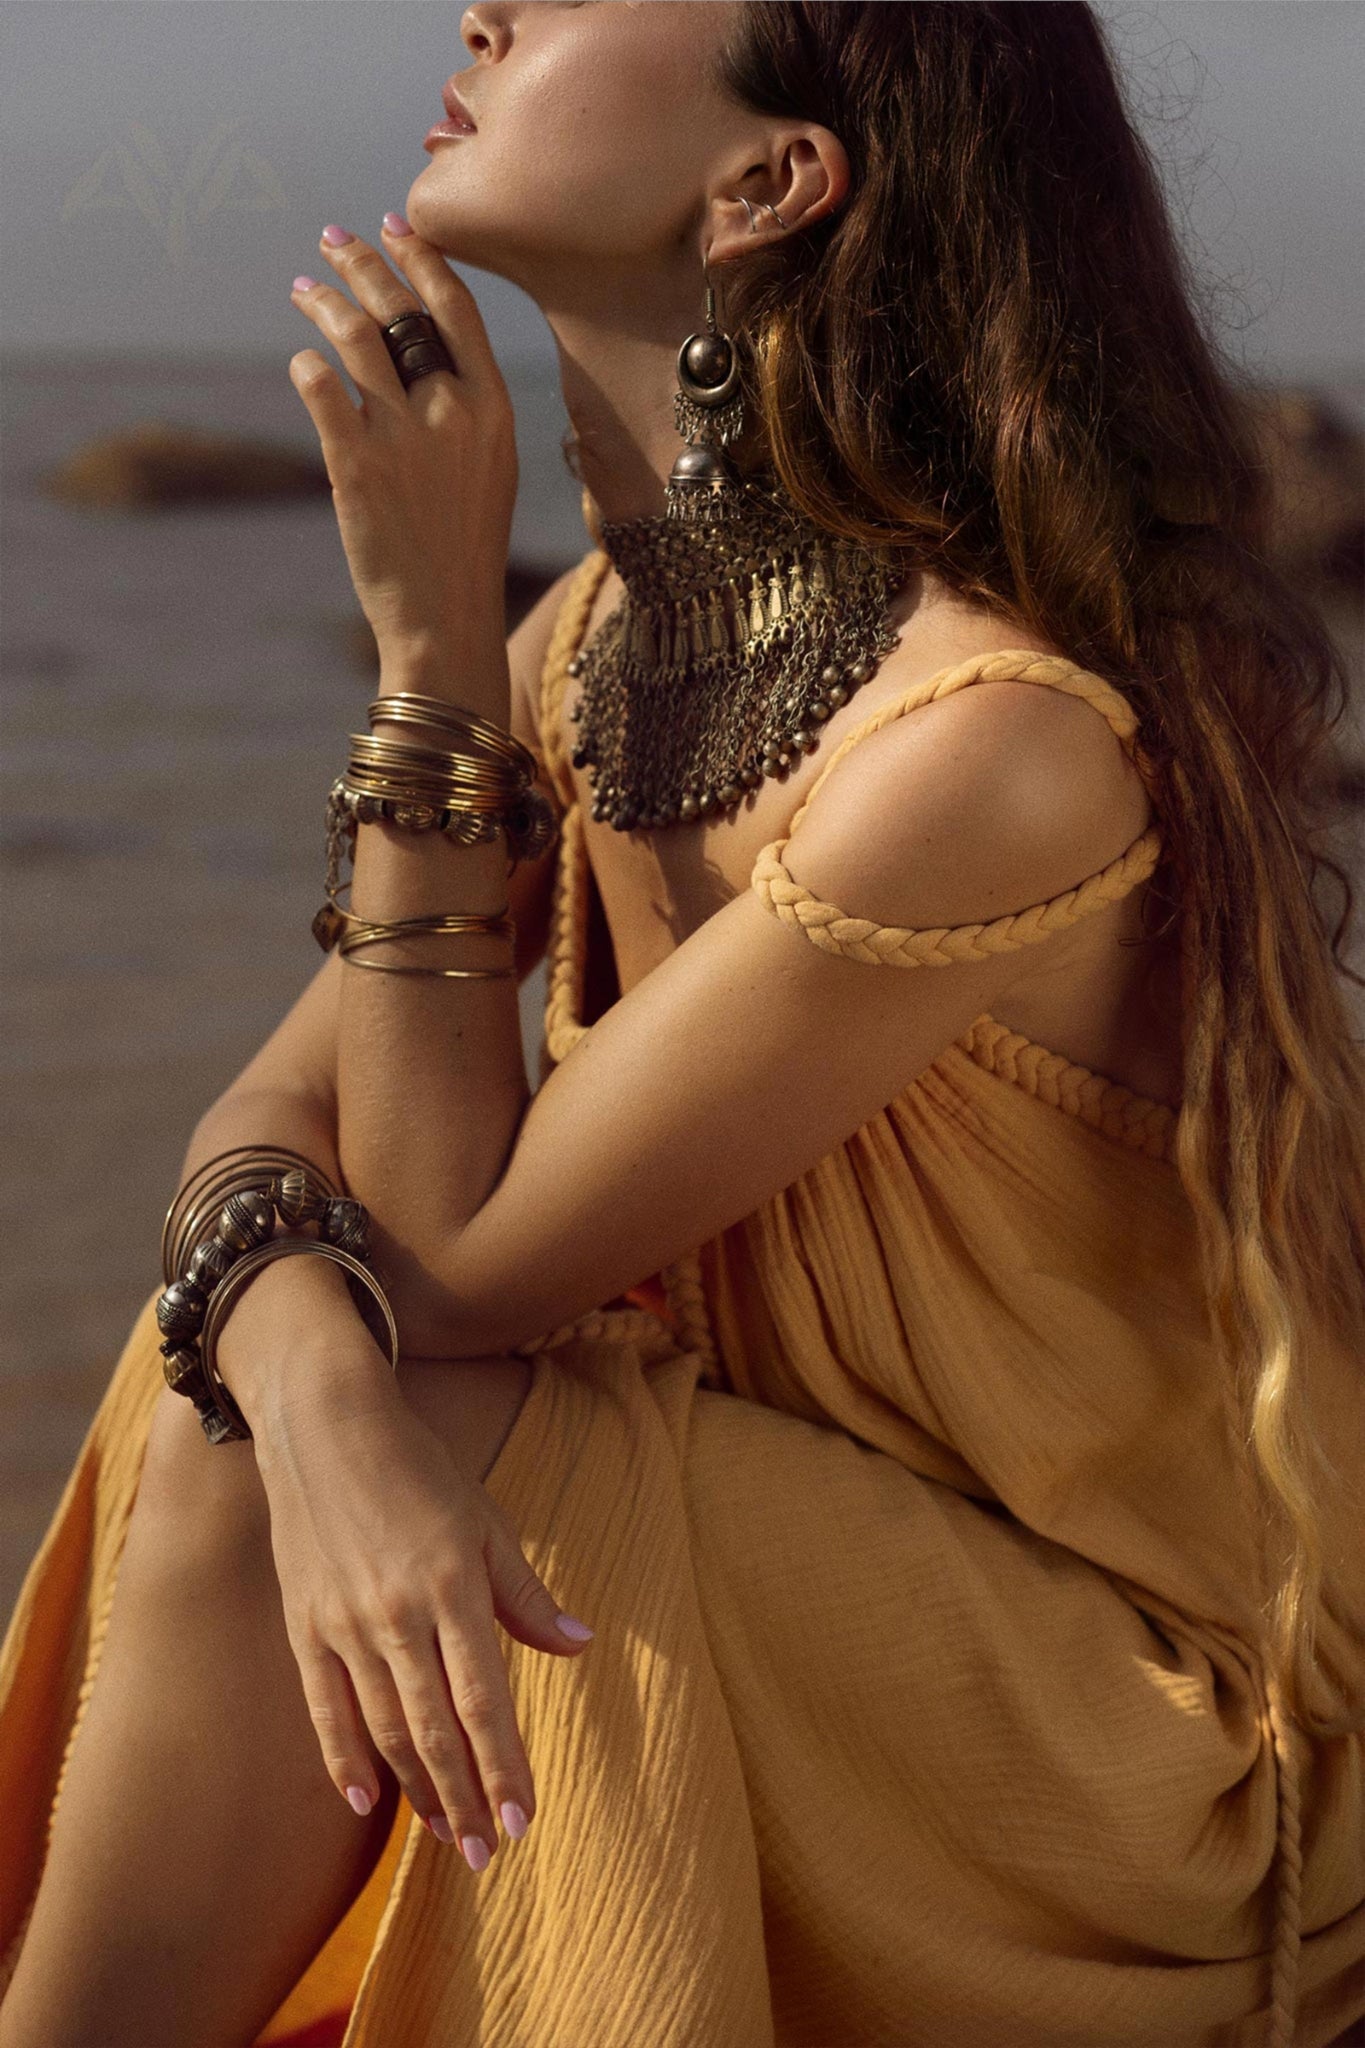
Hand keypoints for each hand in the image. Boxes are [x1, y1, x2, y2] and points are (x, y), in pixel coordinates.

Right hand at [215, 1266, 589, 1866]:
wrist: (325, 1427)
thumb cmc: (418, 1471)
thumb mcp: (484, 1521)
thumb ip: (525, 1593)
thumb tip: (580, 1645)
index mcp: (450, 1588)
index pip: (482, 1699)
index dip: (503, 1765)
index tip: (524, 1820)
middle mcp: (395, 1615)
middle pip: (432, 1730)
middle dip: (463, 1798)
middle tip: (484, 1854)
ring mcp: (344, 1625)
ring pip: (383, 1729)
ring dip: (415, 1790)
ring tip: (444, 1834)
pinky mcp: (306, 1626)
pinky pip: (325, 1709)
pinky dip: (344, 1759)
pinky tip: (365, 1801)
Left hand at [286, 218, 517, 679]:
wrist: (445, 618)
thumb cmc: (464, 548)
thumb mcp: (490, 470)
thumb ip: (465, 409)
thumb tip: (421, 354)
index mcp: (492, 410)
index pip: (456, 309)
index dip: (422, 259)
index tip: (395, 225)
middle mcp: (452, 413)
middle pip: (402, 311)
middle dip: (363, 263)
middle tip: (333, 239)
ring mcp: (403, 437)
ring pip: (355, 338)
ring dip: (325, 303)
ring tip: (305, 289)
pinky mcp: (356, 464)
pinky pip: (320, 387)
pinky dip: (307, 367)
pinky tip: (302, 363)